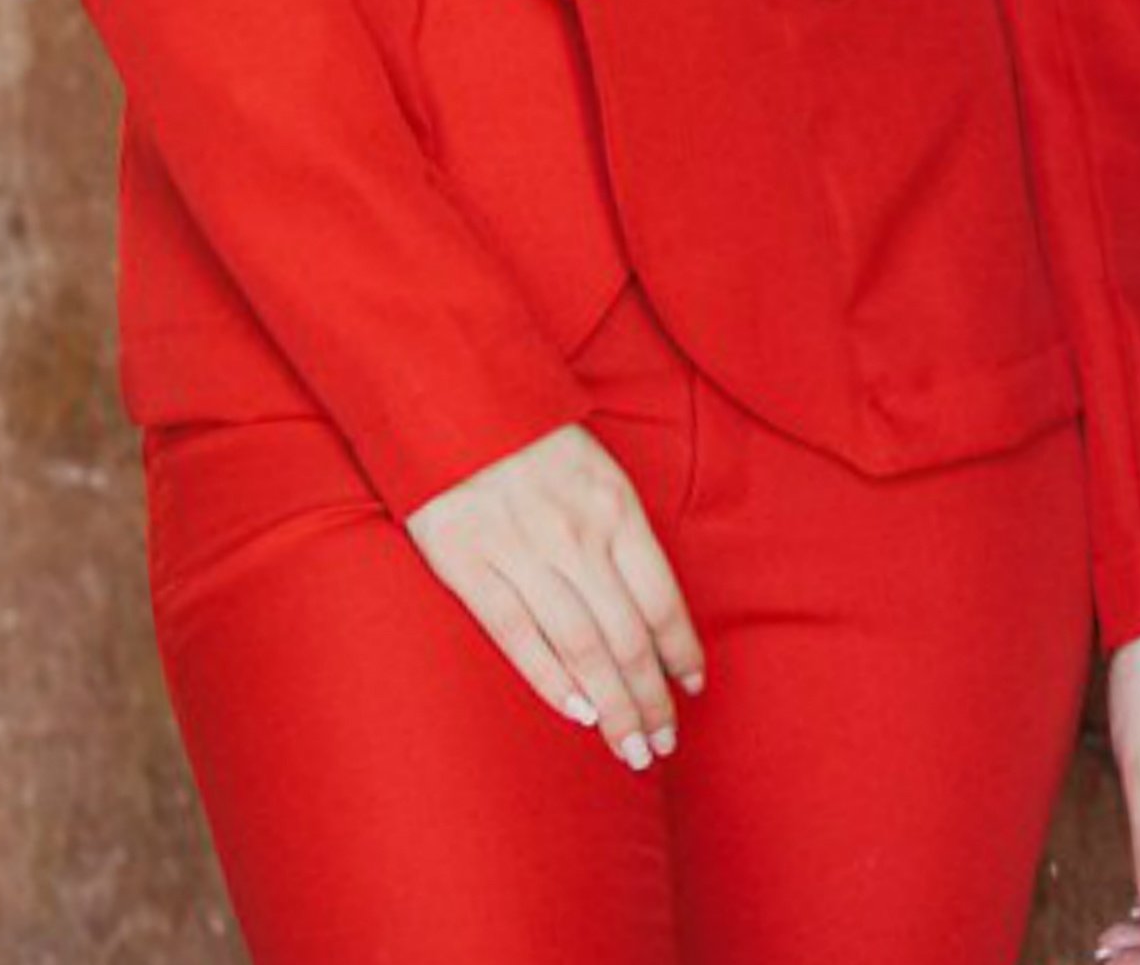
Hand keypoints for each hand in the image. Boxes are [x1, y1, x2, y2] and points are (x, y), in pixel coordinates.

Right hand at [403, 419, 707, 771]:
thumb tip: (645, 601)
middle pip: (627, 637)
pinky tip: (578, 714)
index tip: (692, 690)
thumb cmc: (525, 432)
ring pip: (582, 648)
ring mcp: (521, 550)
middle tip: (662, 745)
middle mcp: (576, 533)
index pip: (660, 598)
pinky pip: (517, 634)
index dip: (680, 651)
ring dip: (614, 707)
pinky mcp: (467, 562)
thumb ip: (616, 528)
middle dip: (650, 699)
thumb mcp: (591, 465)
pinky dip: (552, 680)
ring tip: (631, 750)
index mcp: (613, 505)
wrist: (447, 388)